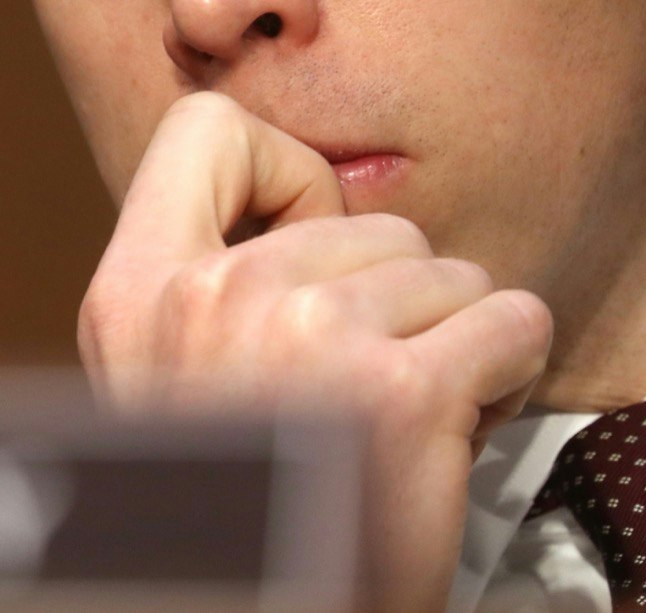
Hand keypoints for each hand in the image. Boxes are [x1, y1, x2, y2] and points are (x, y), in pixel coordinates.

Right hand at [77, 92, 551, 610]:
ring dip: (450, 342)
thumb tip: (316, 214)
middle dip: (392, 295)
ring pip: (446, 270)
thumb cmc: (243, 518)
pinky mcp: (402, 391)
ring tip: (403, 420)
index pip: (203, 127)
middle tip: (364, 383)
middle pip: (363, 218)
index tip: (296, 254)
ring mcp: (305, 336)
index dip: (280, 179)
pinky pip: (513, 320)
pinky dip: (511, 371)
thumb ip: (210, 292)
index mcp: (132, 296)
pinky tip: (457, 430)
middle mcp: (207, 300)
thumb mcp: (169, 383)